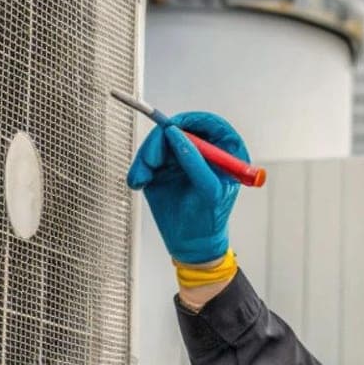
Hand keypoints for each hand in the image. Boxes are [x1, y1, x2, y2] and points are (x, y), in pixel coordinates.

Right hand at [125, 110, 248, 264]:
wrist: (191, 244)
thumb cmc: (209, 220)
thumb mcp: (209, 191)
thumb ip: (195, 163)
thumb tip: (177, 135)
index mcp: (224, 152)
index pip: (210, 124)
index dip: (190, 121)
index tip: (172, 127)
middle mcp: (201, 151)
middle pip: (179, 128)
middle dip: (160, 141)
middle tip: (151, 159)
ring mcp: (180, 158)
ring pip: (158, 142)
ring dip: (146, 158)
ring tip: (143, 178)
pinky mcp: (161, 168)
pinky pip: (146, 158)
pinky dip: (139, 168)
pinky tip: (139, 182)